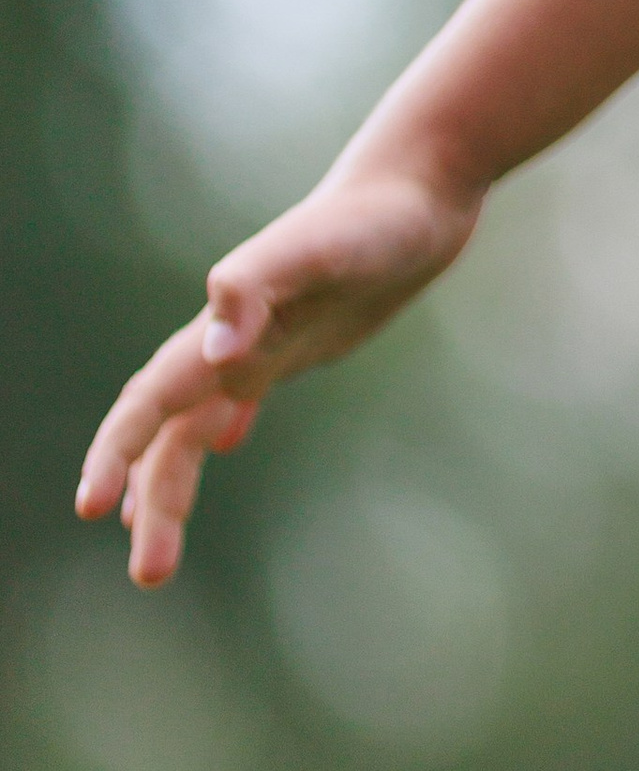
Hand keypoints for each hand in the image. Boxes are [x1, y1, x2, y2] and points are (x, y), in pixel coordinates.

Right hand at [75, 158, 483, 588]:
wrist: (415, 191)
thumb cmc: (371, 220)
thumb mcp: (322, 250)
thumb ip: (258, 286)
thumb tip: (217, 353)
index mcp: (221, 330)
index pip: (149, 402)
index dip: (116, 454)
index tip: (90, 510)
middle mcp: (228, 341)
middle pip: (166, 432)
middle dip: (149, 499)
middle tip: (149, 579)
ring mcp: (260, 341)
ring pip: (195, 425)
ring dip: (174, 482)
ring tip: (158, 547)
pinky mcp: (297, 340)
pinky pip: (241, 395)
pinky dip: (221, 427)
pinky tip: (227, 442)